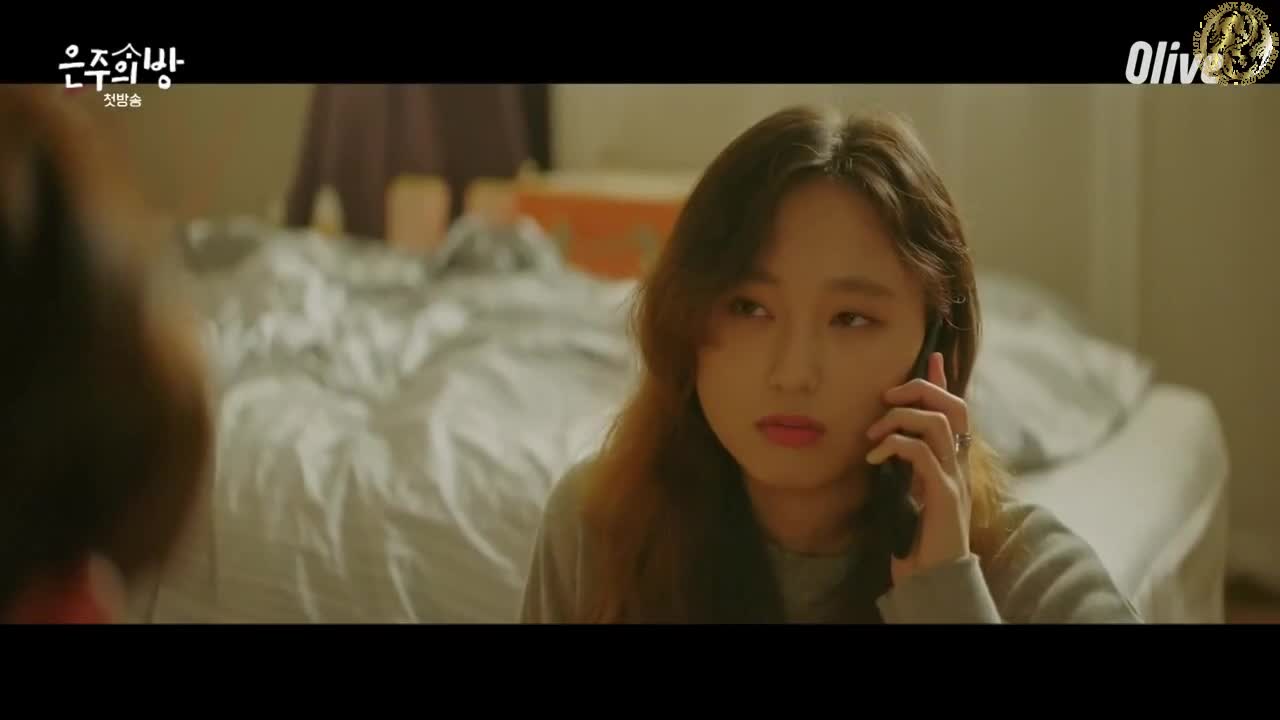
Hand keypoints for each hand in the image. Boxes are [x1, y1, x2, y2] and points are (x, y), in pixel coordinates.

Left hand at [865, 352, 972, 585]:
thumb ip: (905, 464)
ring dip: (900, 418)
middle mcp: (959, 464)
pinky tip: (875, 458)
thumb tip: (887, 438)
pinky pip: (921, 453)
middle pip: (954, 405)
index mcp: (951, 461)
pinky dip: (895, 446)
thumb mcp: (907, 491)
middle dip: (921, 389)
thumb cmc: (917, 537)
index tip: (930, 357)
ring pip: (938, 423)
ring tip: (874, 434)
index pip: (955, 410)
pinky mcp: (944, 495)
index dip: (942, 382)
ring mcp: (954, 478)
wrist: (932, 576)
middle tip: (887, 397)